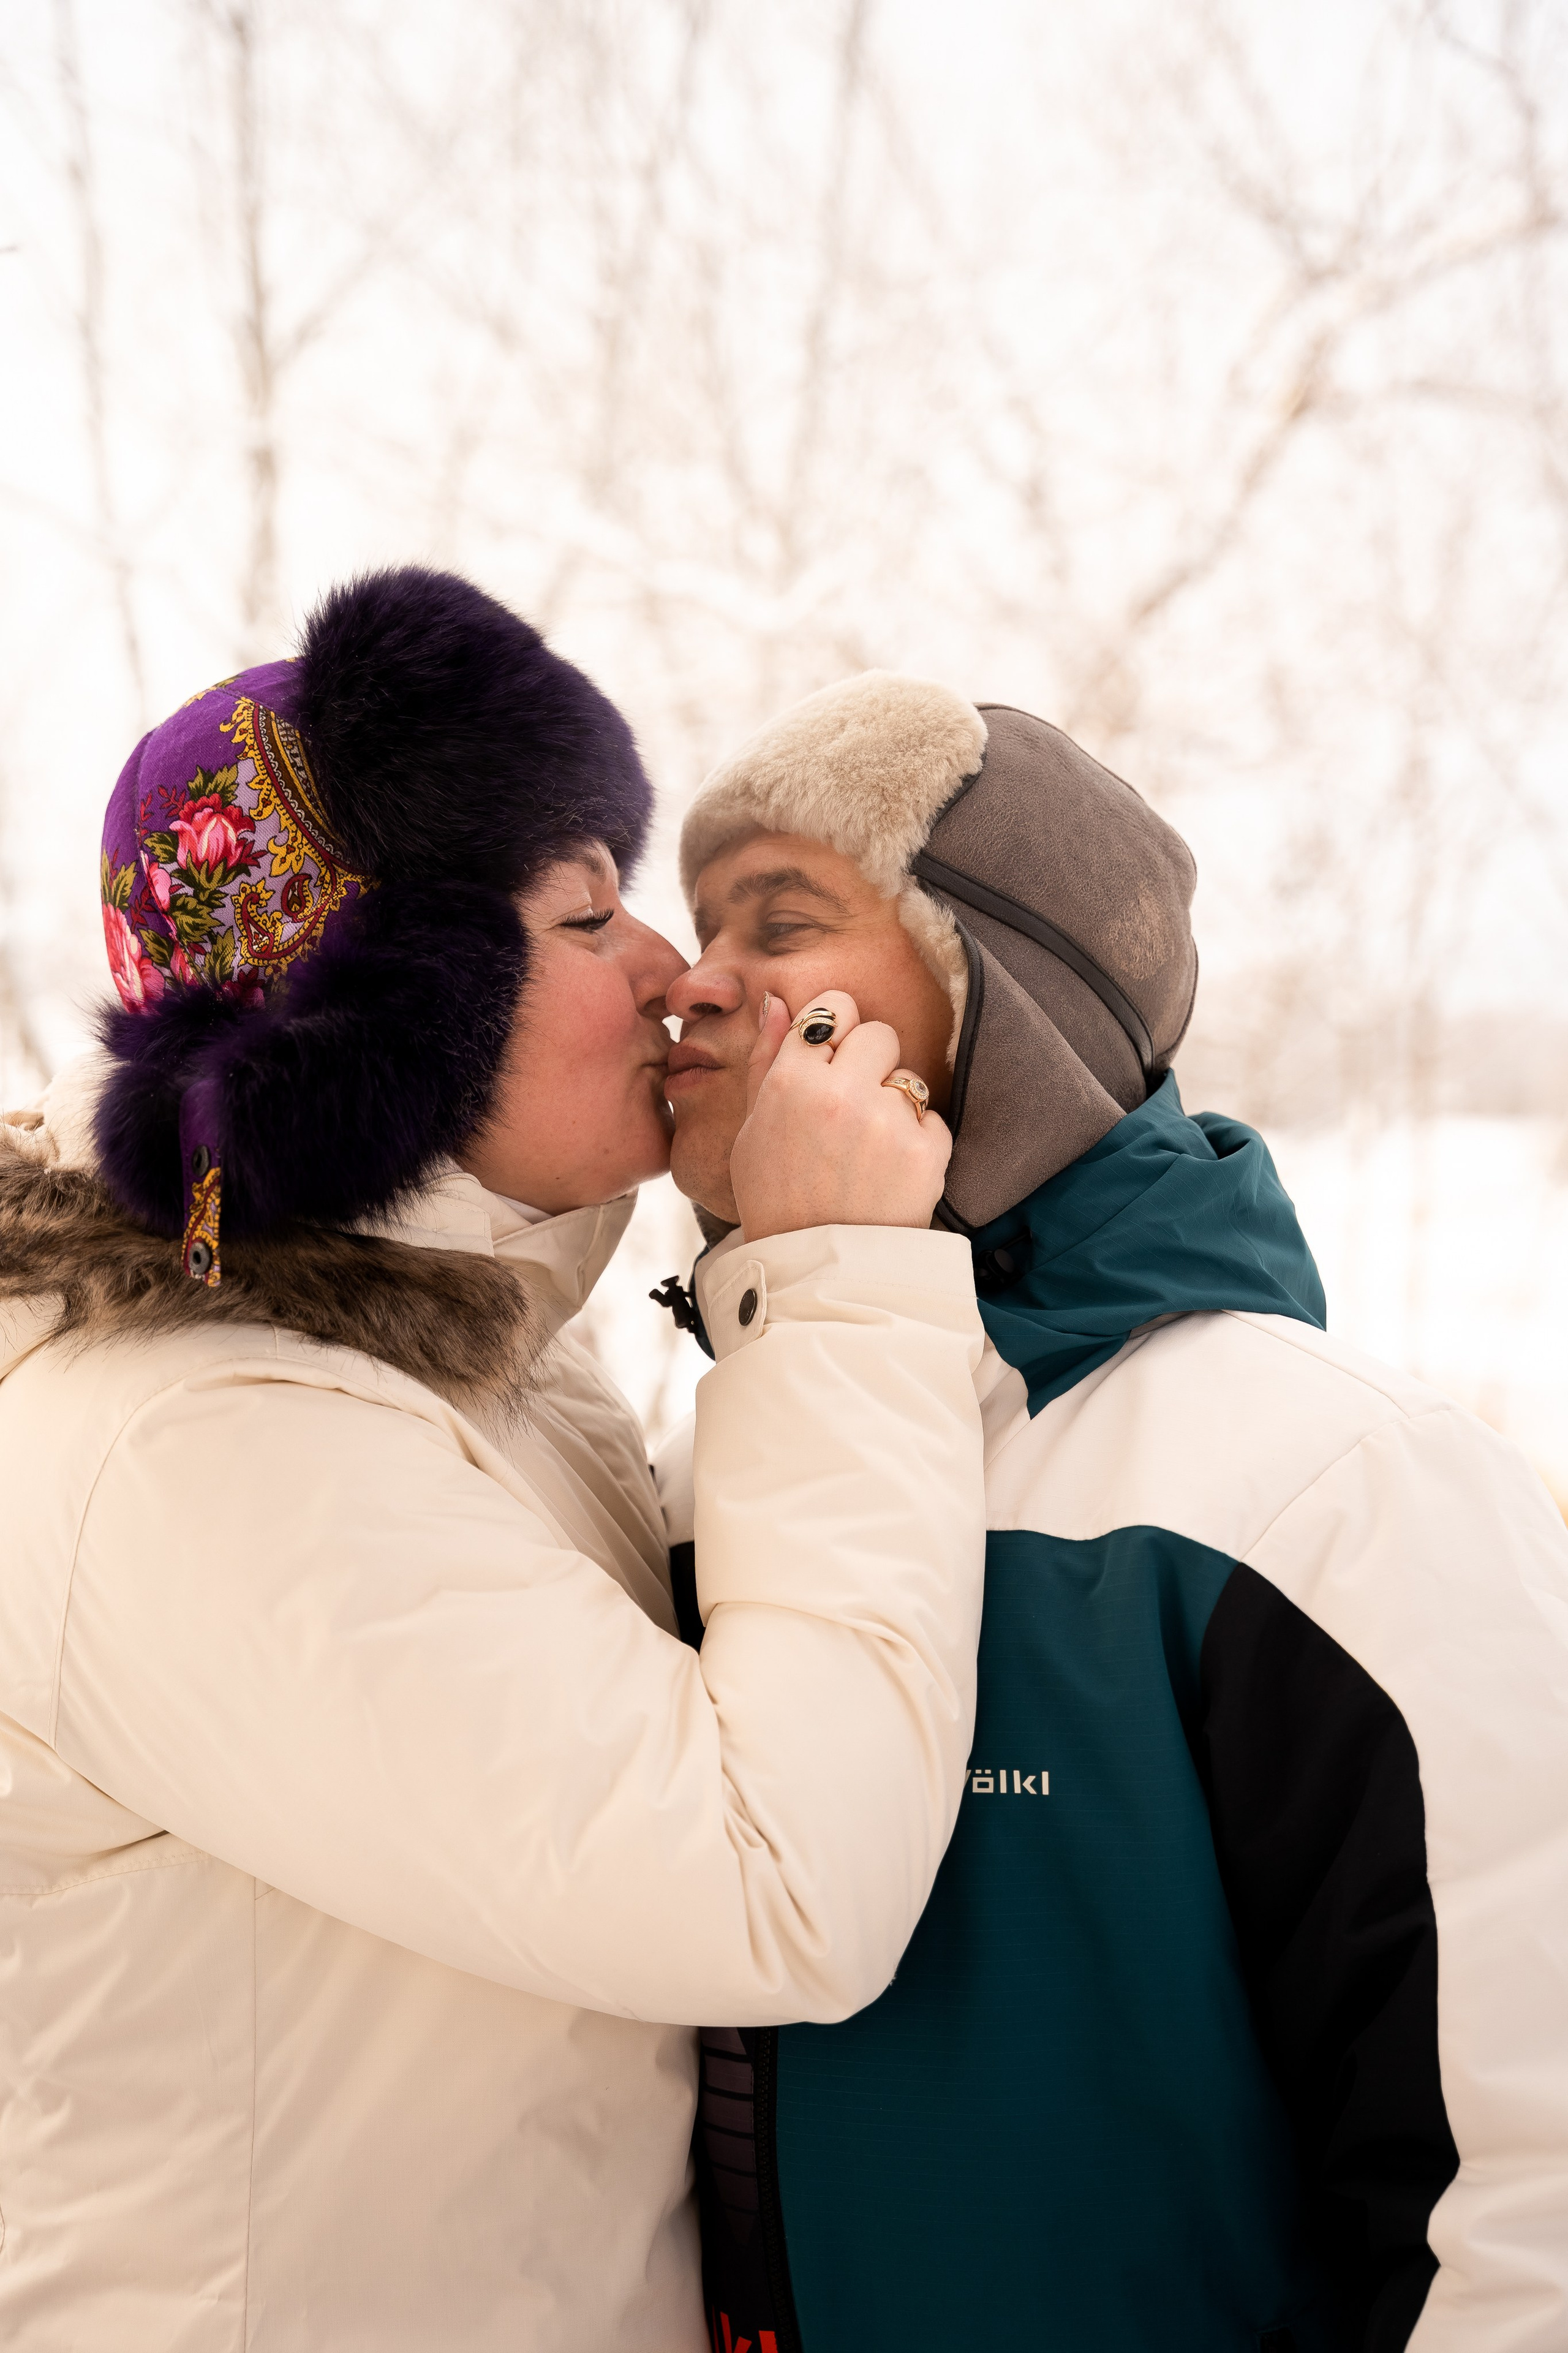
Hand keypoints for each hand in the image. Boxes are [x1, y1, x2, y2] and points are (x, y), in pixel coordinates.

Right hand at [730, 990, 952, 1239]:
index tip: (834, 1055)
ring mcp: (886, 1121)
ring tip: (867, 1149)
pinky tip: (888, 1172)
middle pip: (879, 1033)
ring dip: (894, 1104)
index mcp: (791, 1081)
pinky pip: (933, 1118)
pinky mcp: (925, 1152)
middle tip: (852, 1109)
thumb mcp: (751, 1130)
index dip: (836, 1028)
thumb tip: (777, 1002)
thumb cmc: (776, 1198)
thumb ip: (766, 1059)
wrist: (816, 1270)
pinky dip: (917, 1142)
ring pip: (908, 1077)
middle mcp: (840, 1092)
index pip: (832, 1007)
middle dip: (870, 1063)